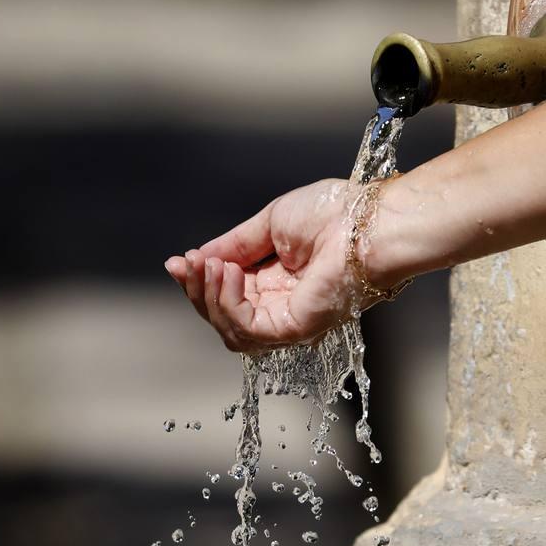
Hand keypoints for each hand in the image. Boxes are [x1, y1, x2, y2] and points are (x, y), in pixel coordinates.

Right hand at [165, 179, 359, 352]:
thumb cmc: (333, 215)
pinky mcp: (294, 329)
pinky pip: (247, 330)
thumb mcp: (269, 224)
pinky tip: (229, 274)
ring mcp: (287, 321)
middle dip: (198, 290)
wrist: (367, 222)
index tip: (179, 262)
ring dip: (210, 298)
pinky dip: (228, 303)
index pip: (226, 293)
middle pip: (222, 315)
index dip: (199, 280)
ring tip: (212, 267)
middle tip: (188, 264)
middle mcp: (280, 306)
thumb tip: (197, 257)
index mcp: (275, 282)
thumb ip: (234, 245)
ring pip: (230, 329)